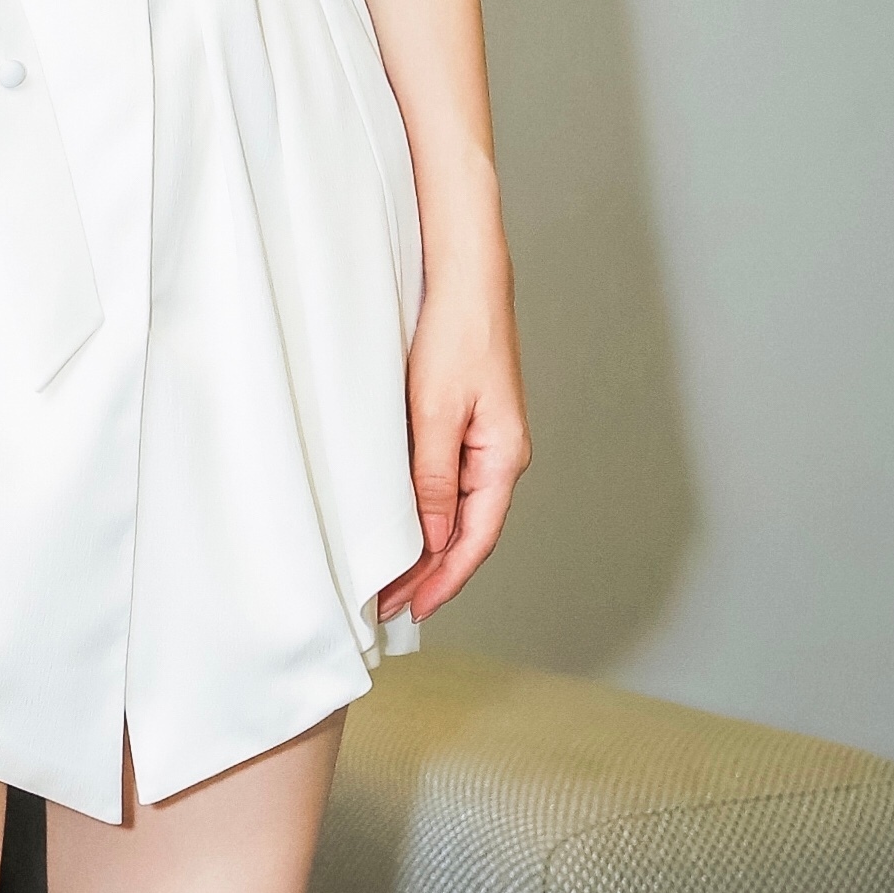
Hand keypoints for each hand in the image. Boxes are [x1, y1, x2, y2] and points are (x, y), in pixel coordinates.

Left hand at [379, 272, 529, 624]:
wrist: (467, 283)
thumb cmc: (458, 336)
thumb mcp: (435, 413)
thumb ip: (433, 479)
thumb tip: (432, 537)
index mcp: (503, 458)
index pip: (476, 539)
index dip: (445, 579)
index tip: (414, 609)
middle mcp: (501, 458)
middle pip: (467, 533)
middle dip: (431, 574)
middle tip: (390, 607)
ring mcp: (485, 445)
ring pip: (457, 514)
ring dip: (427, 549)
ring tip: (391, 580)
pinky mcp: (468, 429)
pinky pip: (449, 487)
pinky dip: (427, 514)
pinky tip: (404, 528)